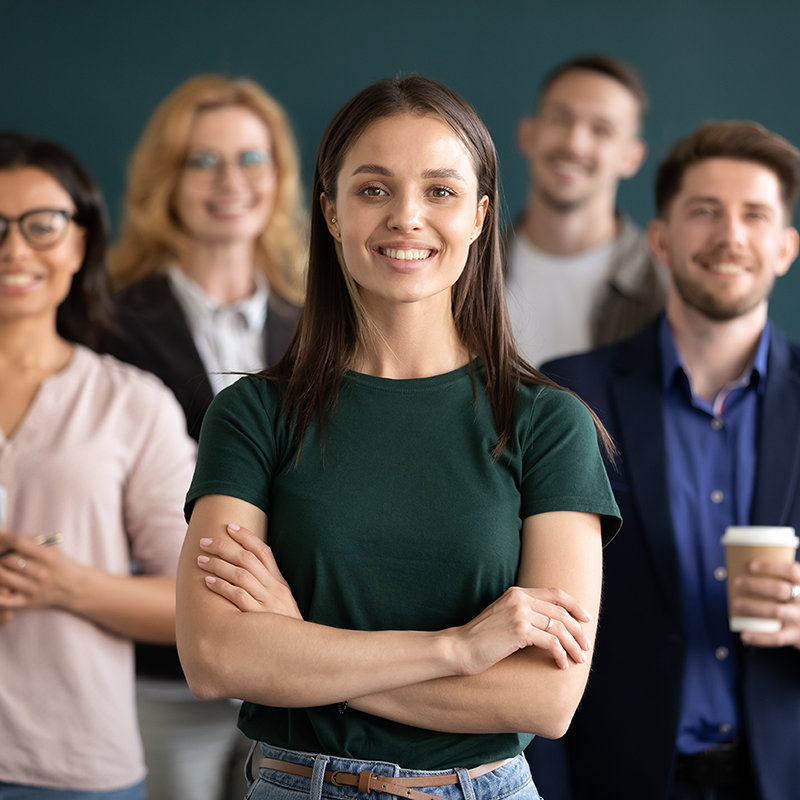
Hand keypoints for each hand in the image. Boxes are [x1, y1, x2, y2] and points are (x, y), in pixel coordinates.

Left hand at [0, 530, 77, 612]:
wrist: (74, 586)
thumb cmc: (57, 563)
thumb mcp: (49, 547)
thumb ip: (26, 541)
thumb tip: (1, 539)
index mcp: (48, 555)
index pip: (19, 543)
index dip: (3, 538)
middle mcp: (41, 572)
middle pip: (7, 560)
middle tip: (0, 555)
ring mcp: (34, 588)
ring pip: (2, 577)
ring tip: (1, 567)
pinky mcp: (28, 601)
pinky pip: (4, 600)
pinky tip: (0, 586)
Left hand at [196, 524, 302, 618]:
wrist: (301, 653)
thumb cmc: (284, 628)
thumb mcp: (283, 603)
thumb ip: (268, 587)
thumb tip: (246, 571)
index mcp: (280, 583)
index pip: (264, 552)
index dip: (247, 537)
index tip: (230, 526)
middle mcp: (274, 589)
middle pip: (248, 559)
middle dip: (225, 547)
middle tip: (205, 541)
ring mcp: (267, 603)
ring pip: (241, 575)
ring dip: (218, 565)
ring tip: (201, 560)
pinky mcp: (258, 618)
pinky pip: (238, 597)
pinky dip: (222, 587)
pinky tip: (208, 582)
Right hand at [452, 586, 592, 673]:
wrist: (459, 648)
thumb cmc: (480, 639)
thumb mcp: (502, 617)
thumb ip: (522, 614)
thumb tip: (549, 626)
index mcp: (516, 593)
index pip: (555, 593)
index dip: (575, 605)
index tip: (586, 619)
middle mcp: (519, 599)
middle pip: (561, 611)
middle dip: (579, 630)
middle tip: (586, 647)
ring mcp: (519, 613)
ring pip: (560, 628)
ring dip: (574, 645)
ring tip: (580, 659)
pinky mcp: (519, 631)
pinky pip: (551, 642)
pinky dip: (560, 654)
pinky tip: (561, 664)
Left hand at [736, 559, 799, 648]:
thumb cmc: (797, 600)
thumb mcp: (796, 587)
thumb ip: (780, 578)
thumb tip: (741, 564)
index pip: (792, 571)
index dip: (772, 567)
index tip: (751, 565)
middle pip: (781, 590)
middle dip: (756, 586)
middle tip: (737, 582)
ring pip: (777, 611)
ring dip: (753, 607)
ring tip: (736, 603)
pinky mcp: (796, 636)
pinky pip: (777, 638)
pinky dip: (759, 637)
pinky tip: (744, 636)